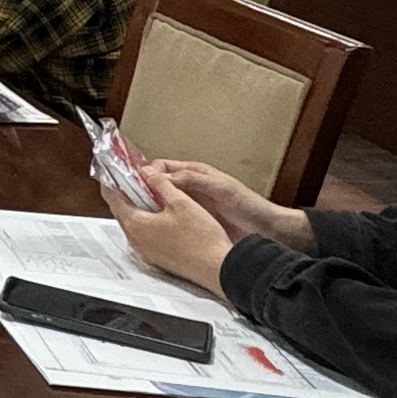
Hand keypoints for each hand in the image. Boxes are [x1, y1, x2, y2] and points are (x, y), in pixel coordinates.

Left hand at [106, 174, 237, 292]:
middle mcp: (136, 240)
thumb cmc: (201, 238)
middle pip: (122, 212)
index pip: (113, 199)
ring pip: (134, 224)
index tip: (111, 173)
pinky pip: (145, 235)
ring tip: (148, 194)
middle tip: (132, 179)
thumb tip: (148, 173)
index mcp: (136, 224)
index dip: (111, 183)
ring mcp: (146, 252)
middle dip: (125, 195)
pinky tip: (161, 215)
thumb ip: (161, 185)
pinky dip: (147, 222)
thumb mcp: (180, 202)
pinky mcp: (158, 258)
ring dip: (138, 209)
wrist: (217, 268)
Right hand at [144, 156, 306, 246]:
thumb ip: (192, 179)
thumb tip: (160, 175)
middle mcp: (190, 188)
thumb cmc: (249, 206)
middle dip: (143, 190)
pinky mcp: (193, 224)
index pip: (162, 167)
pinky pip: (171, 220)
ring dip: (150, 207)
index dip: (147, 173)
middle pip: (158, 185)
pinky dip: (161, 222)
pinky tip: (155, 228)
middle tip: (129, 200)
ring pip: (162, 203)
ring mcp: (191, 207)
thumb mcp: (220, 188)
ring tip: (138, 215)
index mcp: (195, 173)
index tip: (135, 183)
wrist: (266, 230)